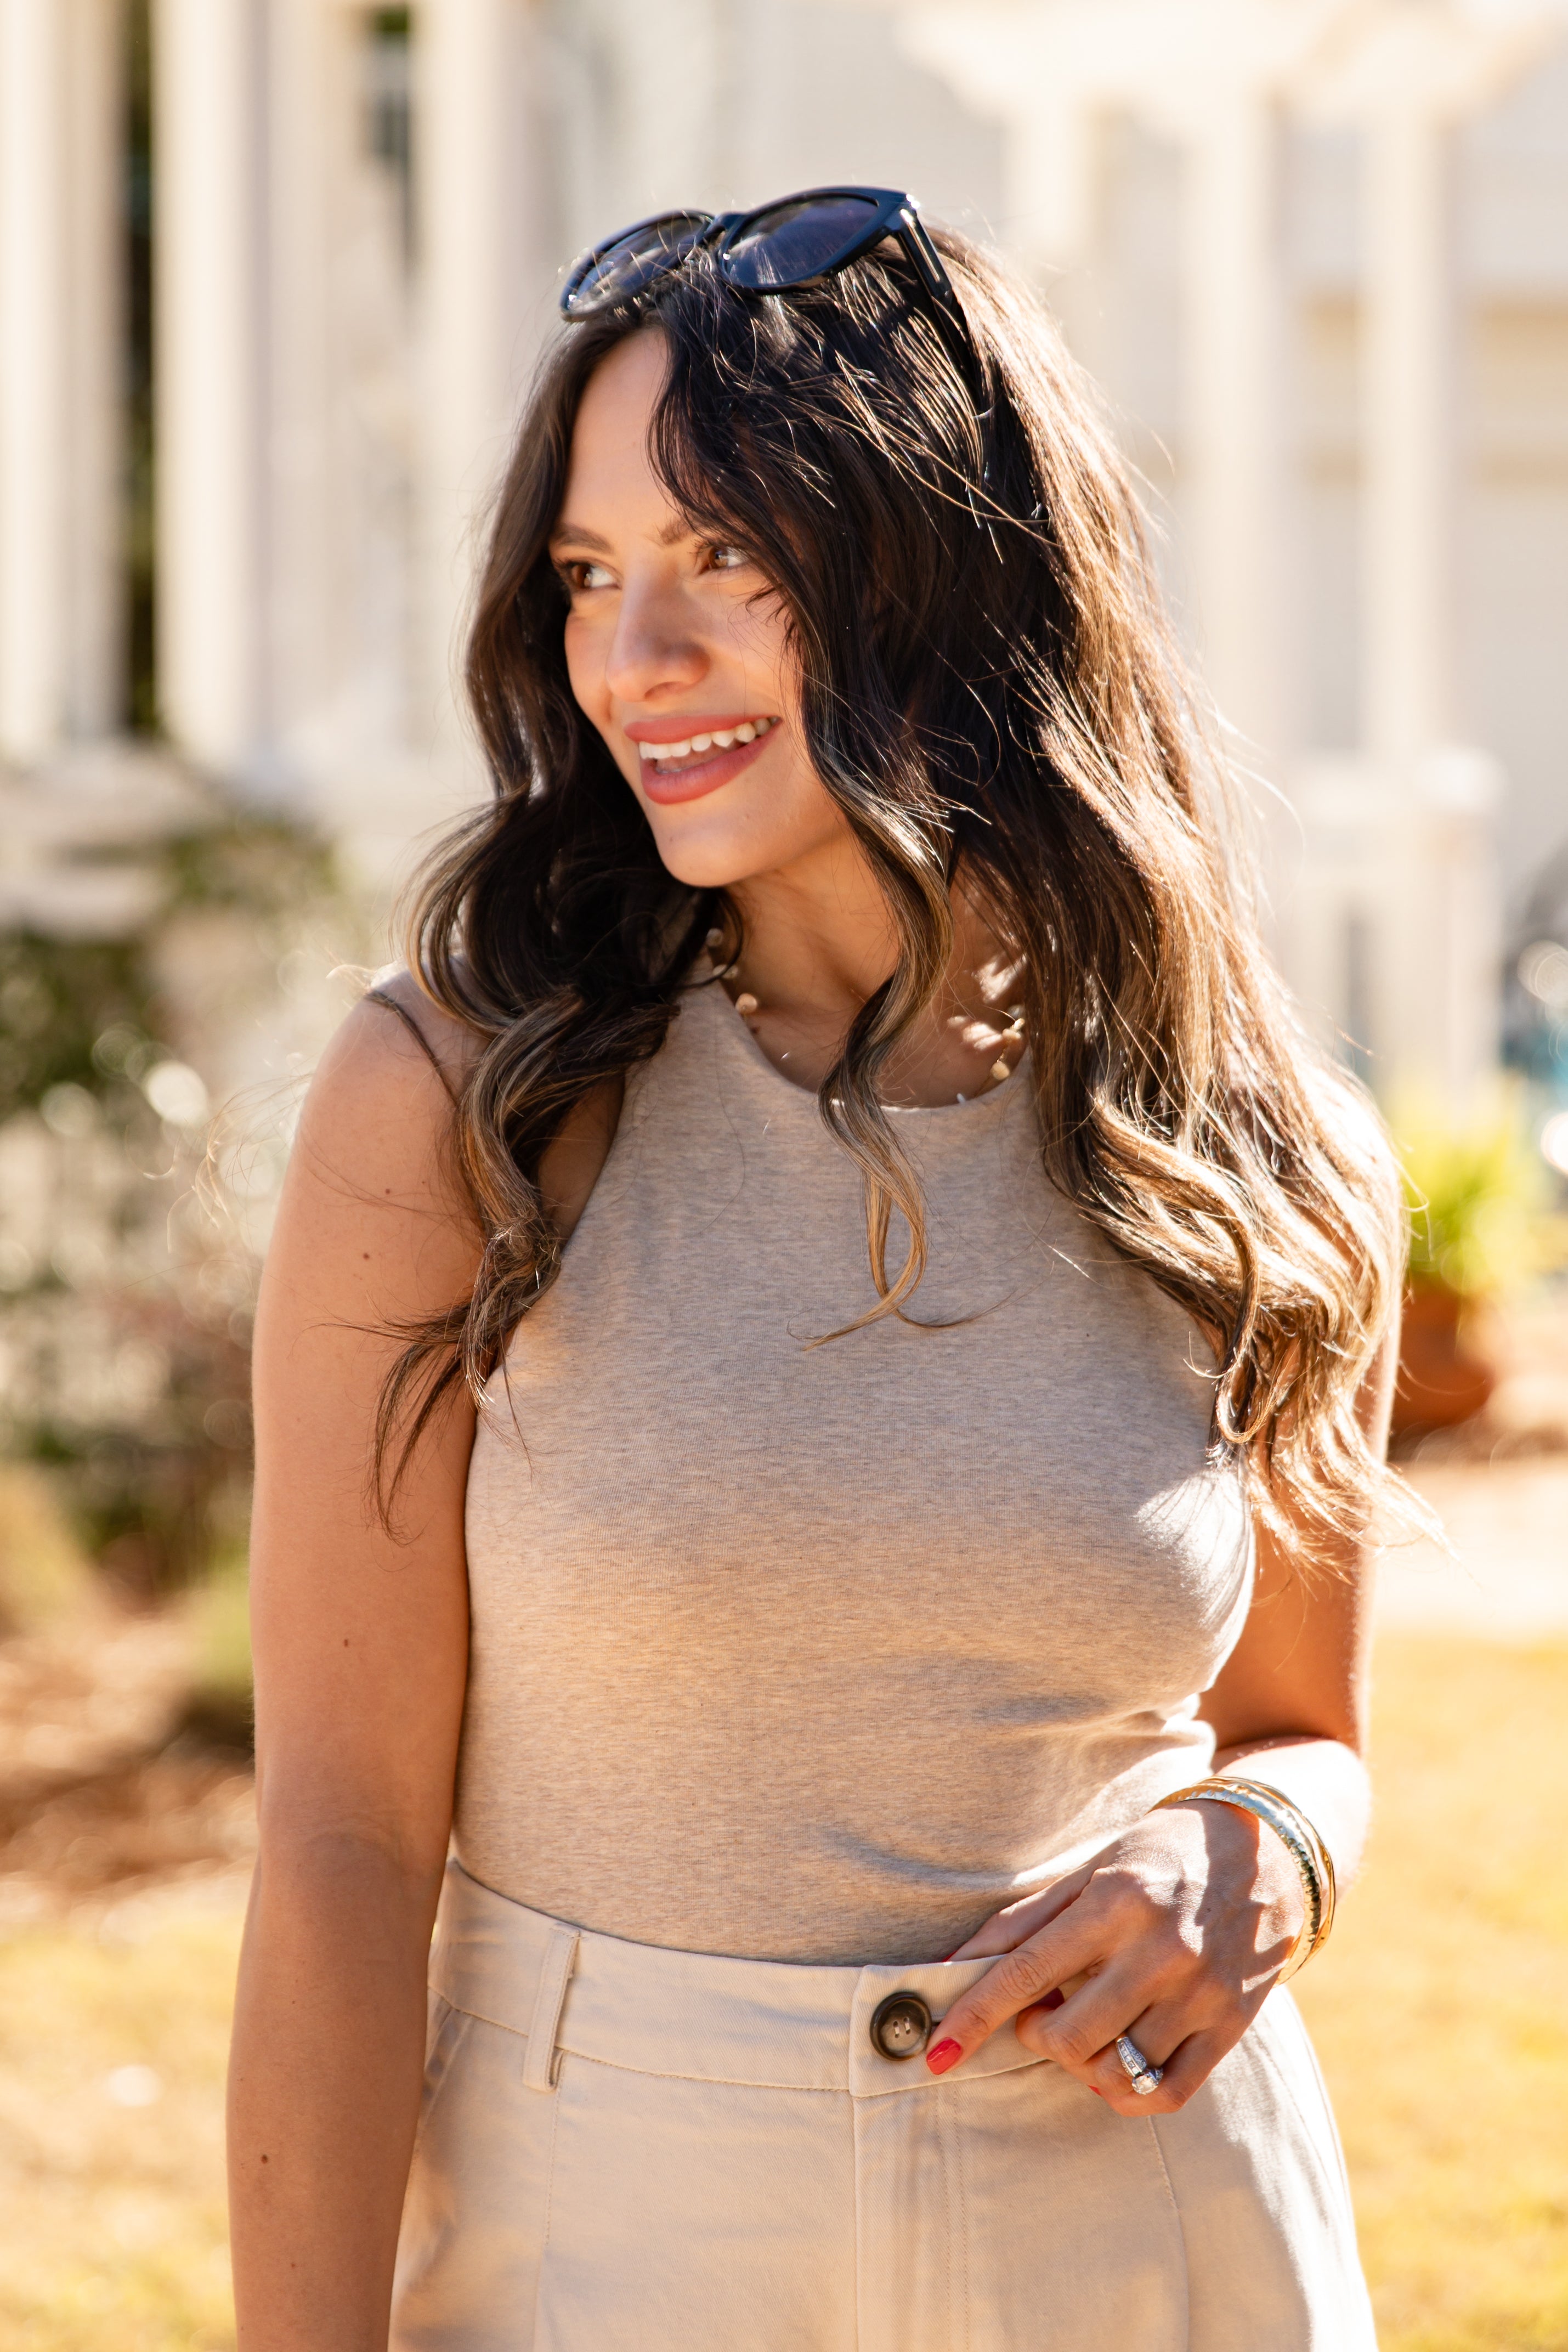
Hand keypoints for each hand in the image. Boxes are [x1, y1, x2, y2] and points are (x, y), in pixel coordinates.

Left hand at [926, 1800, 1305, 2113]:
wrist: (1269, 1853)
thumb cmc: (1161, 1855)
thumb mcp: (1091, 1869)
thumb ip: (1023, 1919)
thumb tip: (951, 1963)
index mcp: (1117, 1902)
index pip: (1026, 1972)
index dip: (973, 2016)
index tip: (935, 2051)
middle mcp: (1160, 1950)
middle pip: (1066, 2036)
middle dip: (1035, 2035)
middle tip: (1043, 2009)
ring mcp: (1201, 1994)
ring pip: (1113, 2072)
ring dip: (1079, 2063)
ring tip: (1085, 2026)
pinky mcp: (1231, 2027)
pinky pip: (1166, 2093)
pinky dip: (1127, 2092)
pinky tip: (1118, 2060)